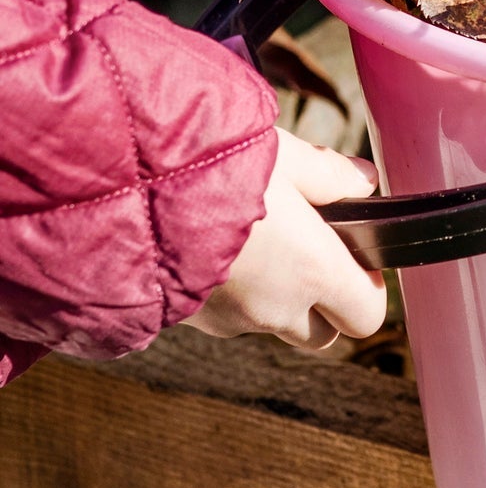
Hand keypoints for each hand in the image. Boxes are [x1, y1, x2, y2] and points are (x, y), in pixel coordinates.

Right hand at [185, 129, 385, 348]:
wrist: (115, 194)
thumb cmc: (210, 167)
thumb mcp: (282, 154)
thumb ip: (329, 173)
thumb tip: (364, 181)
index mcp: (314, 271)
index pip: (368, 314)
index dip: (367, 287)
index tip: (353, 252)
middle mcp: (276, 308)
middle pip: (323, 333)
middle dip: (323, 301)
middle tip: (308, 250)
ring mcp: (229, 321)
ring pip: (271, 324)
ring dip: (273, 296)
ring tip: (253, 240)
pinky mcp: (187, 321)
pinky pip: (225, 317)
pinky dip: (230, 293)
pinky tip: (212, 247)